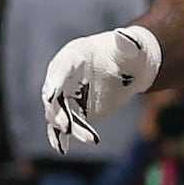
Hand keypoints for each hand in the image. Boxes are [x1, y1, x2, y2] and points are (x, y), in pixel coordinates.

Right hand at [42, 24, 159, 149]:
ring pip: (59, 114)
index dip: (55, 81)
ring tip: (90, 139)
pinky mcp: (74, 110)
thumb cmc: (130, 52)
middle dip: (57, 111)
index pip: (60, 69)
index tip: (51, 95)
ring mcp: (66, 94)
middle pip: (54, 96)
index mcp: (73, 56)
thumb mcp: (132, 47)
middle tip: (66, 126)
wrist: (131, 66)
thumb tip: (124, 35)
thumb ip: (128, 43)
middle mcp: (63, 76)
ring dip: (69, 128)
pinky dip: (59, 137)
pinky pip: (62, 125)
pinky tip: (62, 149)